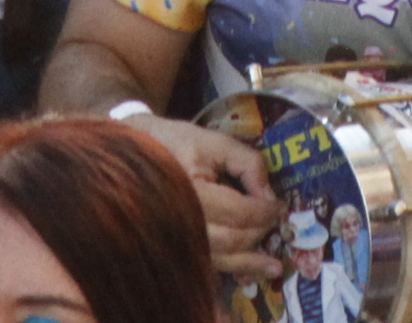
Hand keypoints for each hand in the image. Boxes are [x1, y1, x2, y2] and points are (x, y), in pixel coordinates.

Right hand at [118, 110, 283, 277]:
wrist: (130, 151)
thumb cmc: (173, 141)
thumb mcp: (213, 140)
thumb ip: (246, 162)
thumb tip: (270, 195)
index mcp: (189, 190)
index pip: (238, 212)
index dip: (264, 211)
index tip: (281, 207)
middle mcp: (179, 221)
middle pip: (231, 239)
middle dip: (259, 233)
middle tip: (278, 223)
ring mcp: (174, 238)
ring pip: (220, 259)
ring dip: (249, 261)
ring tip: (273, 266)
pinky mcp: (173, 245)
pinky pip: (206, 263)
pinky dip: (229, 268)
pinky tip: (247, 270)